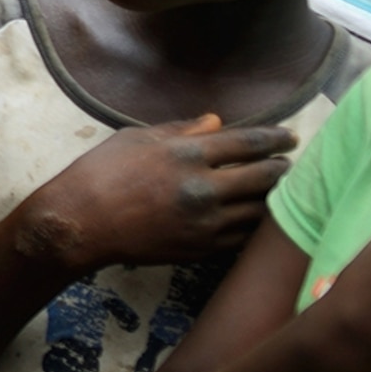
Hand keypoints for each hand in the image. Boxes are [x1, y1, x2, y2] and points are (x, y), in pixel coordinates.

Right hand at [13, 116, 295, 276]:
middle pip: (263, 177)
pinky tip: (255, 216)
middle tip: (288, 164)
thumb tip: (217, 122)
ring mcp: (206, 223)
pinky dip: (255, 225)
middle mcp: (204, 188)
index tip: (290, 137)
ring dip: (274, 198)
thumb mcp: (136, 138)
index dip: (275, 138)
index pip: (247, 143)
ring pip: (260, 211)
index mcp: (186, 154)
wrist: (80, 223)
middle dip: (282, 169)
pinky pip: (243, 236)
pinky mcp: (202, 249)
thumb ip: (180, 130)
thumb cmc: (100, 172)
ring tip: (278, 191)